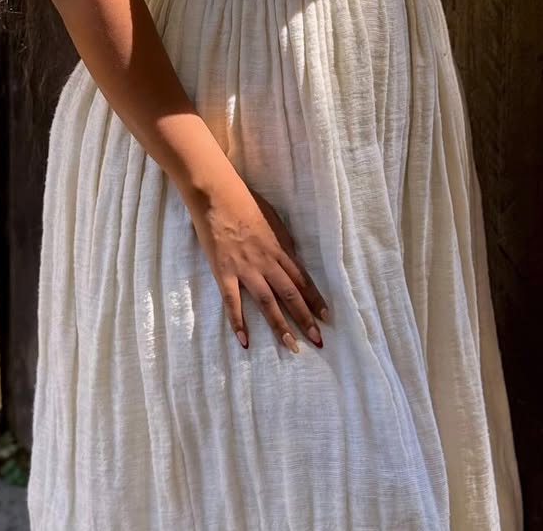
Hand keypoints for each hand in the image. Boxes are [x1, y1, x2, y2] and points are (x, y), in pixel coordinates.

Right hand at [185, 169, 329, 353]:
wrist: (216, 195)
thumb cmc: (245, 202)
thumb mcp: (273, 219)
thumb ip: (283, 241)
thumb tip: (292, 258)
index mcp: (279, 248)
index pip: (302, 279)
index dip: (315, 299)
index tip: (326, 317)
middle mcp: (266, 262)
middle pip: (290, 294)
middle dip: (305, 319)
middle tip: (317, 341)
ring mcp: (245, 269)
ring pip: (267, 303)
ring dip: (280, 326)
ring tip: (292, 347)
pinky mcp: (223, 273)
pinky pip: (232, 302)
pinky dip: (238, 323)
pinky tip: (245, 342)